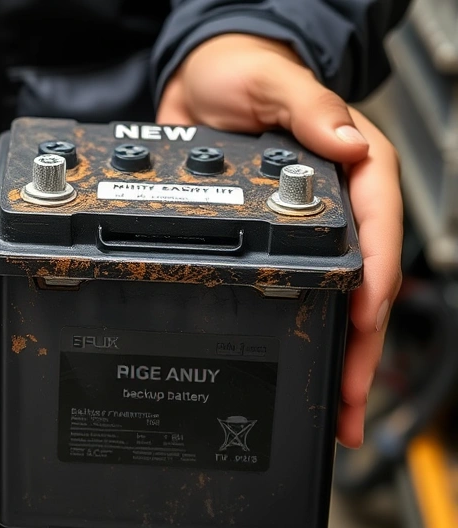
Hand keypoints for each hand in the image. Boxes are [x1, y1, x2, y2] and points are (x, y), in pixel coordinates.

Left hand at [157, 34, 402, 447]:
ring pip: (336, 299)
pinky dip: (305, 333)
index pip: (378, 224)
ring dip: (339, 354)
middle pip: (364, 281)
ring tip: (338, 406)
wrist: (199, 84)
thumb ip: (308, 107)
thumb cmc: (243, 72)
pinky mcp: (279, 242)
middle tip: (351, 392)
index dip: (374, 275)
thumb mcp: (270, 82)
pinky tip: (306, 369)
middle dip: (361, 342)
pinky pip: (300, 294)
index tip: (365, 316)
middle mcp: (340, 202)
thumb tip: (347, 141)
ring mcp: (311, 227)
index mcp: (353, 164)